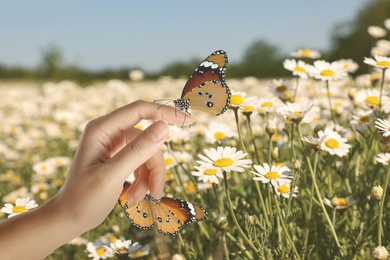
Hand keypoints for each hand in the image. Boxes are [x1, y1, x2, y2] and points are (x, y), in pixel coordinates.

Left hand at [54, 100, 192, 230]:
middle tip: (156, 191)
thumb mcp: (112, 175)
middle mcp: (109, 132)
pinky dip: (144, 179)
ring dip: (149, 177)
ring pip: (148, 153)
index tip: (188, 121)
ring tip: (139, 198)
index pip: (140, 110)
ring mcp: (115, 145)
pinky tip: (134, 196)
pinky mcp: (120, 157)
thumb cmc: (83, 198)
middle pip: (148, 139)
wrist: (69, 218)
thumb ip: (138, 150)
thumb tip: (164, 126)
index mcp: (102, 129)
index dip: (165, 113)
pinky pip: (142, 162)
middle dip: (154, 166)